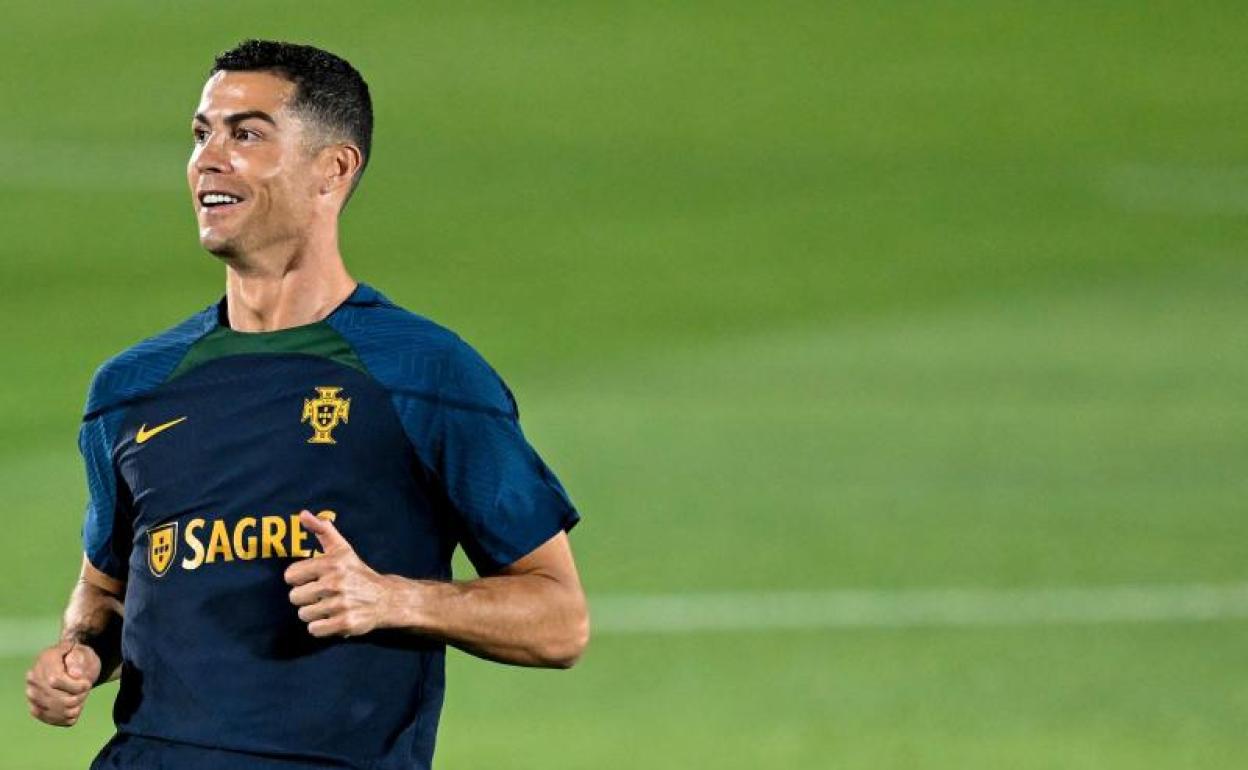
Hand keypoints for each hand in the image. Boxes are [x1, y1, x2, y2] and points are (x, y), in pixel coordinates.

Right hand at [26, 640, 100, 725]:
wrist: (72, 667)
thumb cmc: (78, 658)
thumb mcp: (81, 652)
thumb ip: (77, 659)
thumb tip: (75, 674)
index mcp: (44, 660)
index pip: (55, 681)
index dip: (75, 686)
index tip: (87, 684)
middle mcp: (33, 679)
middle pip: (59, 700)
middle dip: (79, 697)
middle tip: (86, 691)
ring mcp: (32, 696)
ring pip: (60, 712)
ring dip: (77, 707)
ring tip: (81, 697)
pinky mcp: (37, 711)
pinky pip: (59, 721)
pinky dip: (72, 716)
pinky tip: (75, 707)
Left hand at [284, 510, 392, 637]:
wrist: (386, 598)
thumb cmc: (357, 572)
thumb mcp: (342, 548)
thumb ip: (322, 529)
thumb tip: (302, 514)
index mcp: (331, 563)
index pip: (290, 576)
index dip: (299, 579)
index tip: (312, 579)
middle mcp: (335, 583)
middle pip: (295, 597)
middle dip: (306, 597)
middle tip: (322, 595)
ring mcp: (341, 604)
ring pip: (304, 615)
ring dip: (314, 613)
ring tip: (328, 607)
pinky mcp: (346, 623)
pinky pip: (315, 630)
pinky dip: (321, 627)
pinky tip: (332, 619)